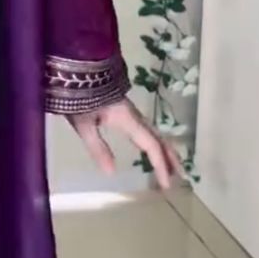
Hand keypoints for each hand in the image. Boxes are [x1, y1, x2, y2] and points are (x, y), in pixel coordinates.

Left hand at [67, 97, 186, 190]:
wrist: (78, 72)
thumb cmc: (80, 99)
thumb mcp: (84, 124)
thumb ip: (98, 148)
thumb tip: (112, 173)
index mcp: (128, 120)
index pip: (151, 145)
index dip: (160, 164)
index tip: (166, 184)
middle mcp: (135, 116)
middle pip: (158, 138)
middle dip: (170, 158)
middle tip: (180, 177)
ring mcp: (131, 112)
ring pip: (154, 133)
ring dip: (165, 150)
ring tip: (171, 167)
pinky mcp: (125, 110)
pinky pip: (146, 129)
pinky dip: (155, 142)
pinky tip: (150, 148)